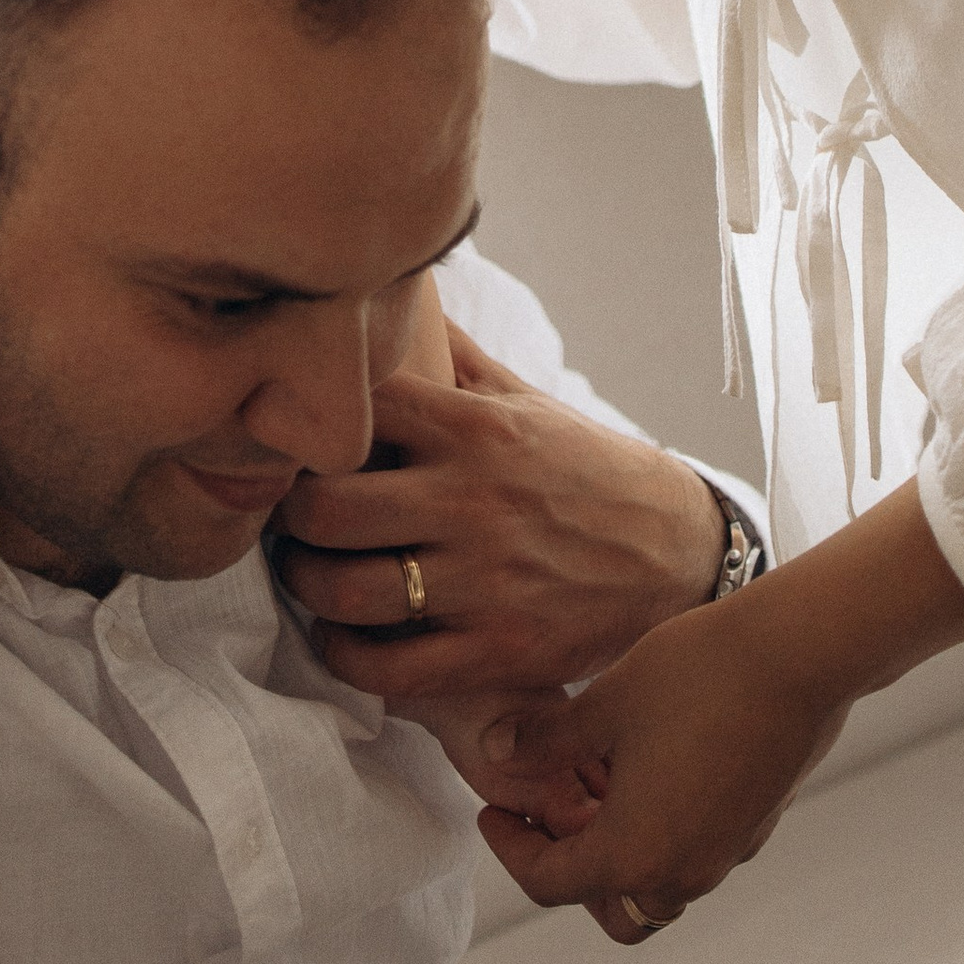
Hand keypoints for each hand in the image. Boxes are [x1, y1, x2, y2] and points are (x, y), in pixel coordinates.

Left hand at [268, 320, 726, 698]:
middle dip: (289, 516)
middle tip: (287, 516)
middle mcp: (475, 500)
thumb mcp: (524, 401)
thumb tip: (401, 293)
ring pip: (348, 592)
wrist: (676, 548)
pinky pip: (391, 670)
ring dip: (308, 586)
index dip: (306, 428)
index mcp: (475, 430)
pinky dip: (347, 656)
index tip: (293, 442)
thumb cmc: (584, 468)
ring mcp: (487, 580)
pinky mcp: (499, 649)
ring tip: (309, 573)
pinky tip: (344, 635)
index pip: (352, 414)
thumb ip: (453, 359)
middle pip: (327, 510)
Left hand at [479, 485, 963, 942]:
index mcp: (633, 855)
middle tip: (548, 807)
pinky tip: (649, 769)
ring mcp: (725, 855)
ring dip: (618, 854)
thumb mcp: (604, 704)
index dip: (510, 847)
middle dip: (569, 866)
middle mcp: (683, 872)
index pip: (549, 883)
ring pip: (654, 887)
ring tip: (597, 786)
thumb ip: (544, 740)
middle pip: (606, 906)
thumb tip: (493, 751)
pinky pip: (693, 855)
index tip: (494, 809)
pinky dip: (660, 835)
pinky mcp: (754, 828)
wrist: (800, 652)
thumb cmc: (699, 674)